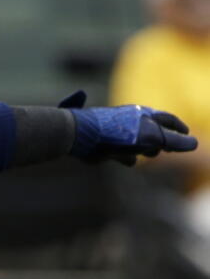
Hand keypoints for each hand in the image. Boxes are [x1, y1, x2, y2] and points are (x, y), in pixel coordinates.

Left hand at [63, 92, 197, 165]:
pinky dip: (127, 158)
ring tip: (149, 153)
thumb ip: (173, 141)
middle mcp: (132, 123)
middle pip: (154, 132)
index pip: (167, 120)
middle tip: (169, 148)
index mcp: (144, 115)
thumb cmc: (120, 133)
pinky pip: (121, 155)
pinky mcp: (107, 148)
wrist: (83, 137)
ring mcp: (119, 135)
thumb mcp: (151, 136)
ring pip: (138, 144)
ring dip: (145, 150)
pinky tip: (130, 162)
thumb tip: (195, 144)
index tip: (187, 132)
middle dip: (162, 140)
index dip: (179, 127)